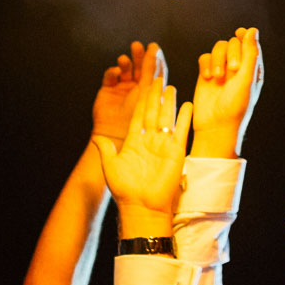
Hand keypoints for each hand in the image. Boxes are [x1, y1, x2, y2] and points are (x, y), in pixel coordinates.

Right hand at [92, 41, 163, 142]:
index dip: (154, 58)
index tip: (153, 46)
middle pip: (140, 67)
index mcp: (151, 91)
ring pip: (125, 69)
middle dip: (139, 56)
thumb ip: (150, 70)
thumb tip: (155, 49)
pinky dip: (112, 71)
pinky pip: (110, 75)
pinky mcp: (108, 90)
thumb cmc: (136, 116)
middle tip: (137, 46)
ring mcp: (122, 89)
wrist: (116, 133)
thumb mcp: (147, 91)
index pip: (154, 70)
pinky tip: (116, 73)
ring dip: (125, 62)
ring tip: (124, 60)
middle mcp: (137, 88)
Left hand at [93, 77, 192, 237]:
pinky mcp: (176, 152)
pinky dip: (184, 117)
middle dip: (154, 96)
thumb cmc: (125, 190)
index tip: (140, 84)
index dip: (139, 100)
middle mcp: (149, 141)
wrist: (142, 207)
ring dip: (168, 102)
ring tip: (170, 86)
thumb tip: (98, 138)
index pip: (137, 116)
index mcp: (134, 142)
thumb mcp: (111, 167)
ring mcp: (163, 145)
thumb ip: (106, 150)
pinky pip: (181, 131)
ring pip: (166, 118)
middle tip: (156, 77)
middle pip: (152, 113)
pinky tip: (186, 104)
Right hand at [191, 27, 262, 158]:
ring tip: (217, 77)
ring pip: (218, 48)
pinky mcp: (206, 74)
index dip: (245, 37)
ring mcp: (222, 70)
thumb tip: (252, 29)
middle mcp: (238, 68)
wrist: (215, 127)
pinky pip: (204, 57)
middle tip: (232, 70)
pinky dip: (206, 64)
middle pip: (233, 43)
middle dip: (231, 52)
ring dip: (217, 59)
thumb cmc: (235, 107)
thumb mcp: (246, 80)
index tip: (240, 35)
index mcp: (252, 69)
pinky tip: (207, 78)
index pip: (250, 44)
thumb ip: (250, 54)